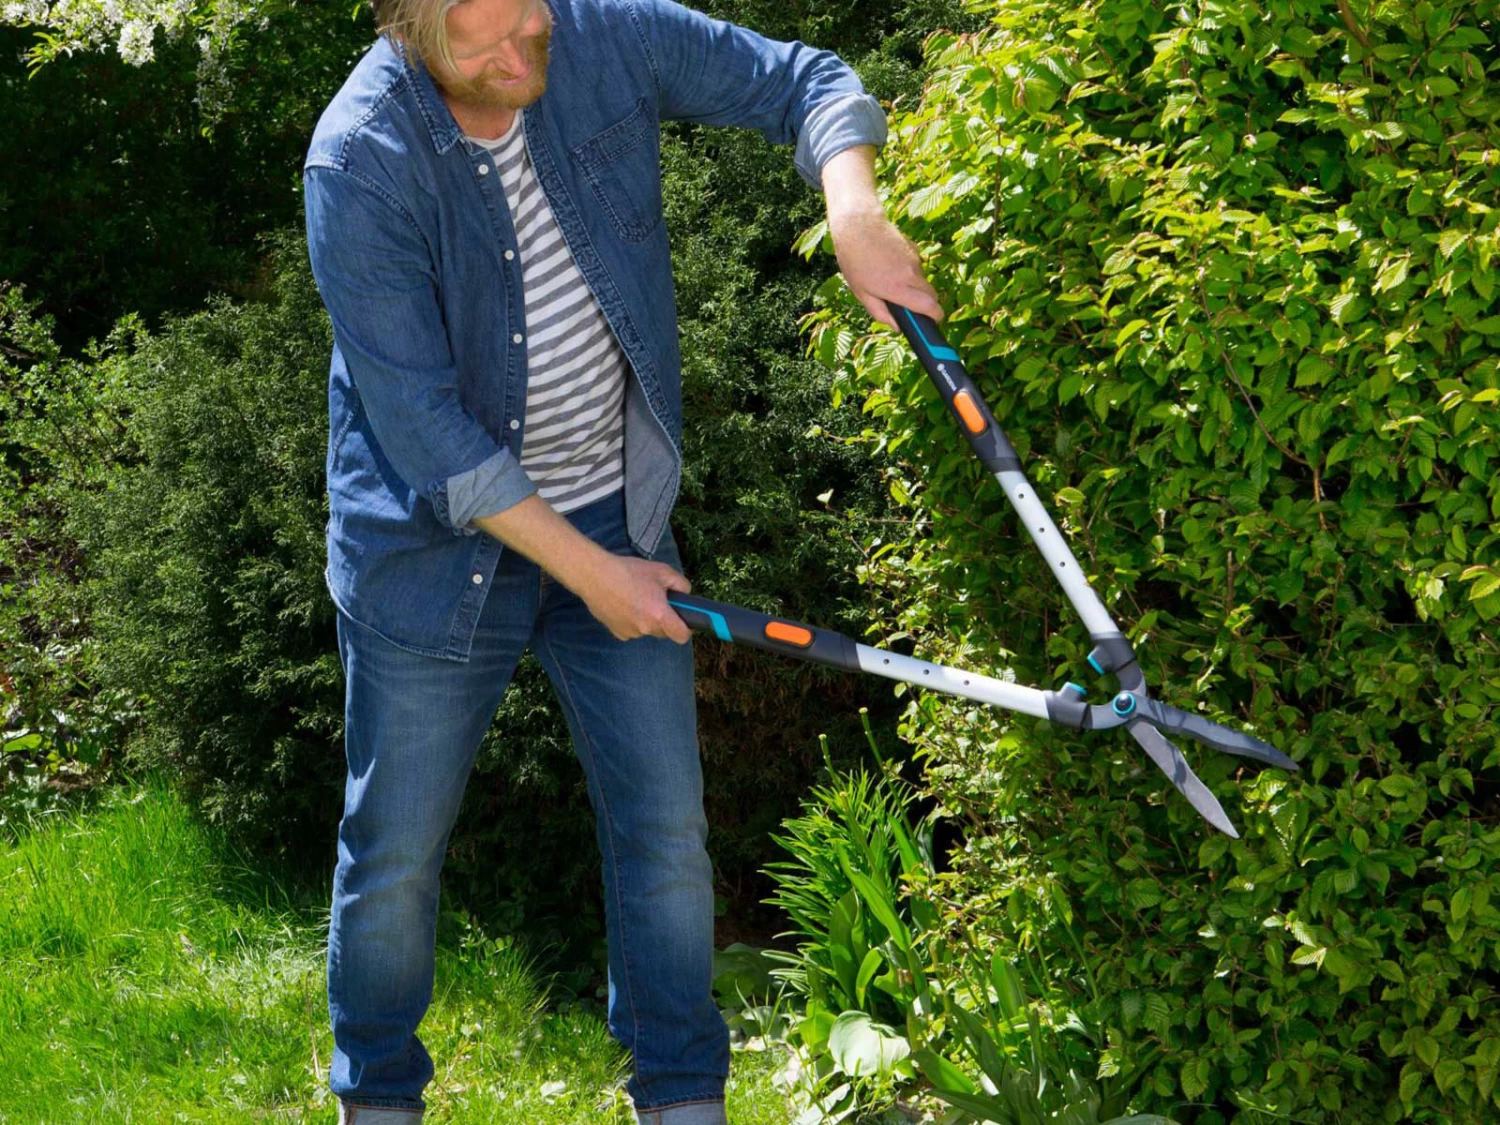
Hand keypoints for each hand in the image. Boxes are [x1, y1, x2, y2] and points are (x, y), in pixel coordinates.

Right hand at [578, 554, 693, 643]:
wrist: (594, 576)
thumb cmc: (629, 572)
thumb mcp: (662, 571)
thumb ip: (681, 585)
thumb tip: (685, 595)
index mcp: (659, 615)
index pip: (682, 636)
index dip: (686, 629)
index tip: (683, 619)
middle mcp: (645, 629)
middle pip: (664, 632)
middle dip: (665, 620)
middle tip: (656, 600)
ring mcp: (630, 633)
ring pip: (647, 630)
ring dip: (647, 620)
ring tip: (636, 598)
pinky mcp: (616, 633)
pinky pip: (632, 629)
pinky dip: (632, 621)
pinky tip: (624, 604)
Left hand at [828, 205, 944, 329]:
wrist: (858, 225)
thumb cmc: (854, 261)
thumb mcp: (861, 293)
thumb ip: (880, 313)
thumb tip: (897, 326)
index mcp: (897, 288)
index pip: (929, 306)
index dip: (935, 316)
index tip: (934, 321)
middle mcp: (910, 274)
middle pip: (931, 295)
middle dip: (926, 304)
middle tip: (910, 306)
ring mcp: (914, 260)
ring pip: (922, 280)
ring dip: (913, 286)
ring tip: (889, 280)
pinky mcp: (914, 249)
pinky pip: (916, 267)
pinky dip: (908, 271)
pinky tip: (890, 264)